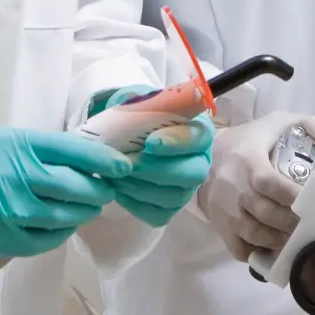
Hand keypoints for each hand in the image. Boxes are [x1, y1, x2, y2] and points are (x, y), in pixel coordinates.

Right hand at [0, 127, 132, 259]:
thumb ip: (24, 149)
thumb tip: (64, 158)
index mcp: (15, 142)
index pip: (77, 151)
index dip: (106, 162)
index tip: (121, 167)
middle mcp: (16, 174)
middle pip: (80, 188)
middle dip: (98, 192)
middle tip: (102, 192)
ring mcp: (7, 209)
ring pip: (65, 218)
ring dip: (78, 216)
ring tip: (80, 211)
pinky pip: (40, 242)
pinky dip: (54, 237)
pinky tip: (54, 230)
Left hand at [95, 85, 215, 226]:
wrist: (125, 138)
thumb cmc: (137, 116)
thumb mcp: (138, 100)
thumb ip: (140, 101)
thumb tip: (133, 100)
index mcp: (198, 129)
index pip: (197, 138)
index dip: (176, 142)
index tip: (150, 142)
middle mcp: (199, 161)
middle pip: (192, 173)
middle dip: (156, 169)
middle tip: (127, 163)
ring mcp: (187, 188)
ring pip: (173, 197)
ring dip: (141, 187)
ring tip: (115, 175)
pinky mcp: (170, 208)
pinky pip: (157, 214)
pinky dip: (134, 203)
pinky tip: (118, 188)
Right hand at [195, 111, 314, 261]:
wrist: (205, 155)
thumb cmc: (252, 140)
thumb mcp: (281, 122)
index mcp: (249, 161)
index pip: (270, 183)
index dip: (293, 197)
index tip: (314, 203)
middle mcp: (235, 188)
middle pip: (265, 213)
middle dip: (292, 223)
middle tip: (313, 224)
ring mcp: (225, 211)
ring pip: (253, 234)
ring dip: (279, 240)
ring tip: (298, 237)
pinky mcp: (220, 227)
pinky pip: (240, 249)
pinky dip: (259, 253)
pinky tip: (276, 248)